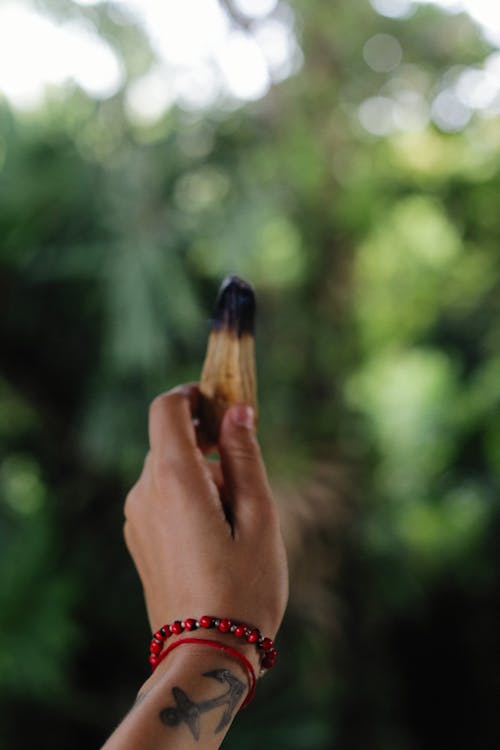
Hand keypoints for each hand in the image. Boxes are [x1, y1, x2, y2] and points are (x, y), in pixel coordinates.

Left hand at [123, 384, 287, 643]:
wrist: (206, 655)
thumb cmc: (244, 586)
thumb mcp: (259, 516)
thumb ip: (245, 457)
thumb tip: (238, 411)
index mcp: (174, 479)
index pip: (167, 408)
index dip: (192, 396)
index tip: (222, 405)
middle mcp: (145, 492)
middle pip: (170, 440)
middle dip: (208, 442)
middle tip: (247, 474)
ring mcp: (136, 517)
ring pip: (168, 470)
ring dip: (201, 474)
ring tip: (237, 518)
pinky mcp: (138, 538)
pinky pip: (161, 497)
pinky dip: (187, 496)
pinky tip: (216, 534)